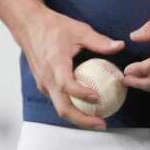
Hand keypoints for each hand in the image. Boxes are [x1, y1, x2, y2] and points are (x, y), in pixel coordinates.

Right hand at [18, 7, 124, 129]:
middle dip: (82, 120)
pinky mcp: (43, 85)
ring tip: (98, 119)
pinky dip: (72, 107)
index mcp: (55, 64)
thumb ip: (99, 41)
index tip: (98, 98)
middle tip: (102, 123)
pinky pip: (58, 100)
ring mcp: (43, 84)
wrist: (29, 26)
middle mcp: (47, 79)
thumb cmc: (53, 27)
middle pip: (63, 108)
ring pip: (60, 107)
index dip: (82, 94)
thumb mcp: (79, 31)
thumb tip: (120, 46)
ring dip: (78, 116)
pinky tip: (87, 106)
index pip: (66, 85)